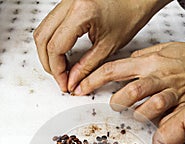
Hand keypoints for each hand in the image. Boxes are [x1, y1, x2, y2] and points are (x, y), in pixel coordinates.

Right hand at [33, 0, 170, 91]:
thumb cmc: (130, 14)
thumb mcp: (108, 47)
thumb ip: (86, 67)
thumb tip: (72, 82)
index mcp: (81, 11)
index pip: (56, 47)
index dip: (57, 70)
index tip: (64, 83)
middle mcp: (69, 2)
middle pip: (42, 38)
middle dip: (49, 63)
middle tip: (61, 79)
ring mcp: (65, 1)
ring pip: (42, 31)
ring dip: (48, 54)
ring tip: (62, 70)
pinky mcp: (66, 4)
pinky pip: (49, 25)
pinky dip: (52, 43)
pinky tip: (63, 56)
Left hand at [74, 42, 184, 118]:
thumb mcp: (165, 50)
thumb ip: (143, 57)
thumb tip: (126, 62)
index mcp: (149, 62)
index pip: (112, 69)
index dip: (92, 80)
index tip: (80, 88)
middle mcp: (158, 77)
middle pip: (128, 93)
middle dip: (117, 103)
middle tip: (115, 106)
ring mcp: (170, 93)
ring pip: (146, 107)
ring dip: (137, 115)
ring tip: (135, 114)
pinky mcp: (180, 107)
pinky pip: (164, 119)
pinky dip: (156, 123)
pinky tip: (155, 121)